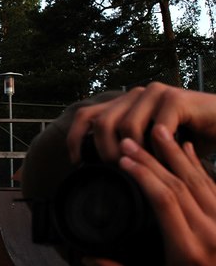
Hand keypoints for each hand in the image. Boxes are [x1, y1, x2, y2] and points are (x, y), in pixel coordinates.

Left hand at [67, 82, 215, 163]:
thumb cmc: (190, 138)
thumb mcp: (152, 146)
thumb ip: (130, 149)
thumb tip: (99, 170)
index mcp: (126, 103)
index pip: (87, 116)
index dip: (75, 139)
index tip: (78, 163)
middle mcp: (137, 94)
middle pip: (101, 123)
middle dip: (105, 153)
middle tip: (119, 172)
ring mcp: (155, 93)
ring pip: (126, 127)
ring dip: (134, 154)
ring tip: (145, 169)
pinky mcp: (175, 98)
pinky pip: (155, 130)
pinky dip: (159, 151)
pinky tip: (167, 162)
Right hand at [82, 125, 215, 265]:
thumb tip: (89, 259)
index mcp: (187, 251)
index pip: (165, 203)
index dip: (144, 177)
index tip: (124, 162)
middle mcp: (207, 231)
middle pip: (178, 184)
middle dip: (152, 159)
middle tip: (128, 141)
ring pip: (197, 178)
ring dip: (174, 153)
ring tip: (154, 131)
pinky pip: (211, 181)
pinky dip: (196, 162)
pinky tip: (183, 146)